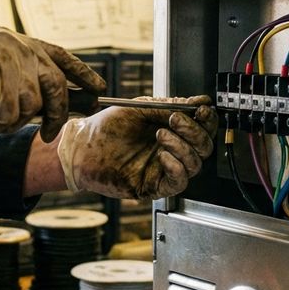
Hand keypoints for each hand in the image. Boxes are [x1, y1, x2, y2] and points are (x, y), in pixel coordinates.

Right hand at [0, 27, 104, 140]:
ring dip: (8, 121)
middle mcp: (13, 43)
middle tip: (48, 134)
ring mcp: (5, 58)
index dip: (82, 73)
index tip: (98, 88)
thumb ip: (19, 78)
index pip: (59, 54)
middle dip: (56, 115)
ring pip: (31, 105)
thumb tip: (53, 101)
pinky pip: (10, 116)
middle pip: (55, 85)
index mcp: (13, 40)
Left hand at [57, 96, 217, 198]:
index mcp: (171, 130)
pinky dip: (176, 167)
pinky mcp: (154, 186)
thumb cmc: (105, 129)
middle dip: (196, 132)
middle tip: (176, 120)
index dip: (207, 120)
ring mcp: (164, 169)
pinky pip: (179, 181)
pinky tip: (163, 156)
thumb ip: (169, 106)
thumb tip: (197, 103)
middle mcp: (171, 150)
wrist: (81, 148)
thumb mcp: (139, 109)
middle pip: (205, 146)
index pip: (202, 128)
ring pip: (195, 163)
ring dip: (183, 146)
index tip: (202, 110)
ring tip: (160, 134)